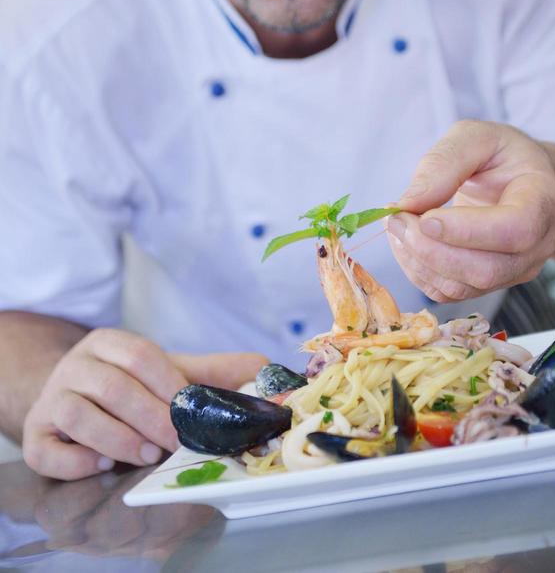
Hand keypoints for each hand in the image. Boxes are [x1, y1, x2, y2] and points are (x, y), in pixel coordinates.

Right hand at [22, 327, 266, 480]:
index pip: (140, 354)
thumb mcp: (165, 372)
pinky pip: (47, 451)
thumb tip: (265, 367)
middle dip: (148, 416)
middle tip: (174, 442)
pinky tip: (103, 466)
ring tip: (147, 456)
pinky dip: (77, 461)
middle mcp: (76, 365)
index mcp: (110, 343)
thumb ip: (210, 372)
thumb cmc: (125, 386)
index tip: (190, 409)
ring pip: (78, 416)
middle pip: (111, 387)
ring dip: (117, 439)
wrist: (68, 396)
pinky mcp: (34, 436)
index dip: (168, 383)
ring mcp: (50, 400)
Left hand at [387, 120, 554, 302]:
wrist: (520, 179)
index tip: (425, 218)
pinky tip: (406, 241)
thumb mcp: (476, 137)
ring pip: (463, 286)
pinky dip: (418, 271)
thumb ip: (445, 161)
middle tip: (397, 218)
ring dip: (418, 260)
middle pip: (487, 269)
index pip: (516, 229)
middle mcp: (538, 244)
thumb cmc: (500, 155)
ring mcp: (515, 270)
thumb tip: (410, 201)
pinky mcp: (489, 283)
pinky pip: (449, 292)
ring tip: (397, 224)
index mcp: (543, 199)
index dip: (468, 231)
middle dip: (431, 249)